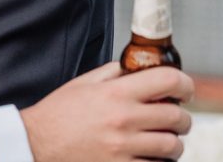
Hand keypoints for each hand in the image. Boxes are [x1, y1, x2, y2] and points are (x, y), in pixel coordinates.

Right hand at [21, 62, 193, 161]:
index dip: (185, 84)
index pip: (168, 81)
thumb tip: (137, 68)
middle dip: (181, 118)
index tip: (185, 91)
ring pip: (173, 146)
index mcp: (115, 93)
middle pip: (177, 117)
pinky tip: (149, 155)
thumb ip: (112, 73)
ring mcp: (124, 147)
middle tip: (174, 118)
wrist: (37, 143)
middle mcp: (124, 119)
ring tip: (162, 140)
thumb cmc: (58, 113)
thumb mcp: (82, 84)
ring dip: (172, 143)